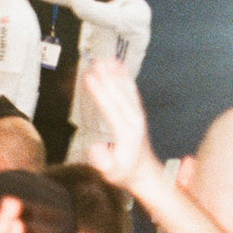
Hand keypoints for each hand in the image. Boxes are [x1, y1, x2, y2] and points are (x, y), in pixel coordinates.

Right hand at [76, 59, 154, 189]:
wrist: (144, 172)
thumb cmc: (124, 172)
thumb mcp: (111, 173)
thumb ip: (103, 162)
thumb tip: (95, 148)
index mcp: (125, 133)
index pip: (110, 109)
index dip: (99, 93)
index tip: (89, 78)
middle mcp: (134, 120)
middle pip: (118, 95)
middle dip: (106, 78)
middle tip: (95, 62)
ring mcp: (137, 114)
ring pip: (126, 90)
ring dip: (115, 74)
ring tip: (105, 59)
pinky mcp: (137, 111)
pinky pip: (131, 91)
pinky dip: (125, 77)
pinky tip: (118, 64)